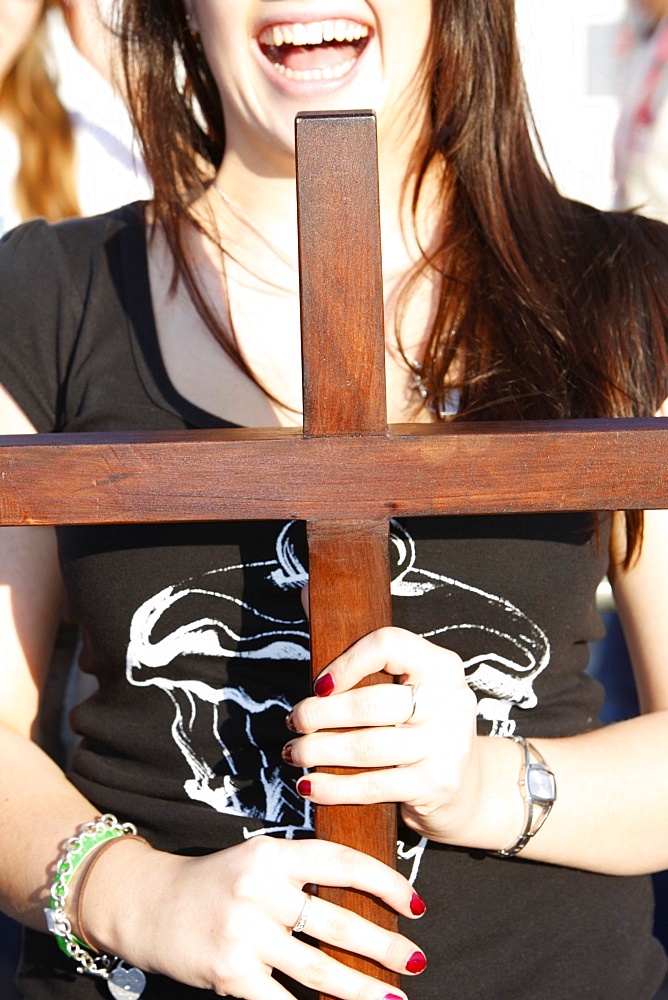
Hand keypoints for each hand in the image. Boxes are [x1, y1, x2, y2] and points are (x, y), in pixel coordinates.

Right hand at [80, 833, 426, 999]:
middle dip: (384, 946)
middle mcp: (259, 888)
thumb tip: (365, 901)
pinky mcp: (230, 973)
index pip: (341, 862)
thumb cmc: (215, 883)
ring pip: (318, 968)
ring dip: (363, 989)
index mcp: (273, 853)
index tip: (415, 904)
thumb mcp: (257, 861)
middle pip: (337, 921)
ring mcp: (243, 932)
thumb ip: (301, 874)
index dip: (384, 882)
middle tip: (416, 961)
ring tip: (395, 999)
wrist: (149, 903)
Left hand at [285, 626, 481, 841]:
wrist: (464, 782)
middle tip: (293, 721)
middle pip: (371, 704)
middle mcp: (451, 701)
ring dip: (319, 752)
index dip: (347, 661)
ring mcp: (447, 745)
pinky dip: (334, 788)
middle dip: (320, 715)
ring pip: (367, 748)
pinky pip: (373, 786)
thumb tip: (304, 593)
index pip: (389, 644)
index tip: (318, 683)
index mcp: (441, 664)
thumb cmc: (417, 720)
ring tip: (294, 752)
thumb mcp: (402, 680)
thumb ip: (356, 641)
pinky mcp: (436, 784)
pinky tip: (310, 785)